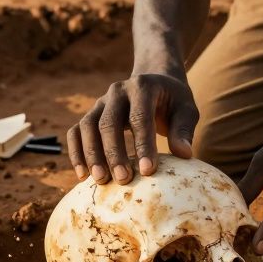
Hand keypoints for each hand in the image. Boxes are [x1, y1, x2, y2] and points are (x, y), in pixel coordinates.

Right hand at [67, 73, 198, 183]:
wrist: (155, 81)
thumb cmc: (173, 101)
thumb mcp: (186, 109)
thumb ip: (183, 130)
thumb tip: (184, 154)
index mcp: (142, 86)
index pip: (140, 117)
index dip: (143, 145)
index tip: (148, 171)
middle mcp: (117, 91)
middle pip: (108, 122)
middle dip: (114, 153)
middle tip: (123, 180)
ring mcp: (101, 102)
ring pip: (87, 126)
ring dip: (91, 154)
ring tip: (101, 180)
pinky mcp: (91, 114)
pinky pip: (76, 131)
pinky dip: (76, 152)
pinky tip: (82, 175)